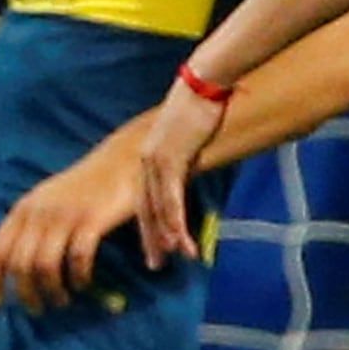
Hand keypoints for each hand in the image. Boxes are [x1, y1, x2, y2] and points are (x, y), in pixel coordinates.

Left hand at [0, 132, 151, 312]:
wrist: (120, 160)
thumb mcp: (40, 201)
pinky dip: (78, 277)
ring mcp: (65, 215)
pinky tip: (82, 284)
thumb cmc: (80, 187)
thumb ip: (15, 227)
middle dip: (26, 294)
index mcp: (23, 209)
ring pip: (45, 266)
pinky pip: (78, 258)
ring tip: (61, 301)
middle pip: (20, 264)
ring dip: (52, 291)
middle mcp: (39, 212)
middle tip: (37, 310)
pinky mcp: (92, 220)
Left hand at [128, 78, 225, 263]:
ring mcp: (157, 161)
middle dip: (152, 240)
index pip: (144, 201)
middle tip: (156, 266)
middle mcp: (147, 161)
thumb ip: (187, 155)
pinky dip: (174, 222)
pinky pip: (171, 198)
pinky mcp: (171, 159)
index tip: (155, 250)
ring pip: (157, 209)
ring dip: (167, 237)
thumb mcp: (188, 137)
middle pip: (145, 210)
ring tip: (174, 259)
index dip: (149, 228)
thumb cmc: (201, 105)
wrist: (204, 83)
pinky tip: (180, 241)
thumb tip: (194, 166)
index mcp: (149, 157)